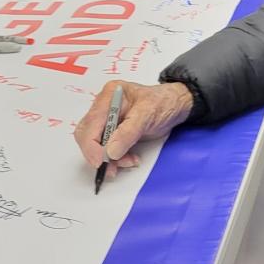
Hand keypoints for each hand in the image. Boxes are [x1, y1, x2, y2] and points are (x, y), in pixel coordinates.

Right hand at [74, 80, 194, 176]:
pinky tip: (129, 159)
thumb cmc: (163, 103)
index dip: (91, 146)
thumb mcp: (147, 115)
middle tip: (114, 167)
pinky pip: (106, 148)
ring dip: (109, 159)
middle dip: (99, 154)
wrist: (176, 106)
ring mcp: (107, 119)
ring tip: (129, 162)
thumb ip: (128, 133)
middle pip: (88, 136)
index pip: (89, 125)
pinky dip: (115, 158)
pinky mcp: (113, 131)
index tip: (101, 162)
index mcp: (109, 96)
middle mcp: (103, 106)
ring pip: (95, 145)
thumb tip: (110, 152)